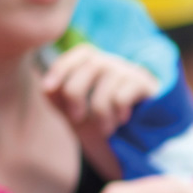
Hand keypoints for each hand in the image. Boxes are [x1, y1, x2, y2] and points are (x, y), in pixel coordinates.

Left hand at [43, 43, 161, 138]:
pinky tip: (122, 119)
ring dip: (101, 114)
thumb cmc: (103, 120)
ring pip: (106, 87)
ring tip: (105, 128)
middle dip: (76, 94)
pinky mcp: (145, 87)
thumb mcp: (75, 112)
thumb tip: (46, 87)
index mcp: (96, 63)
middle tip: (76, 118)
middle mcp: (114, 63)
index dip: (62, 67)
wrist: (137, 138)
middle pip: (90, 65)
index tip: (47, 87)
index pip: (80, 54)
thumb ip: (58, 99)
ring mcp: (131, 73)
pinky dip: (117, 113)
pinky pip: (121, 98)